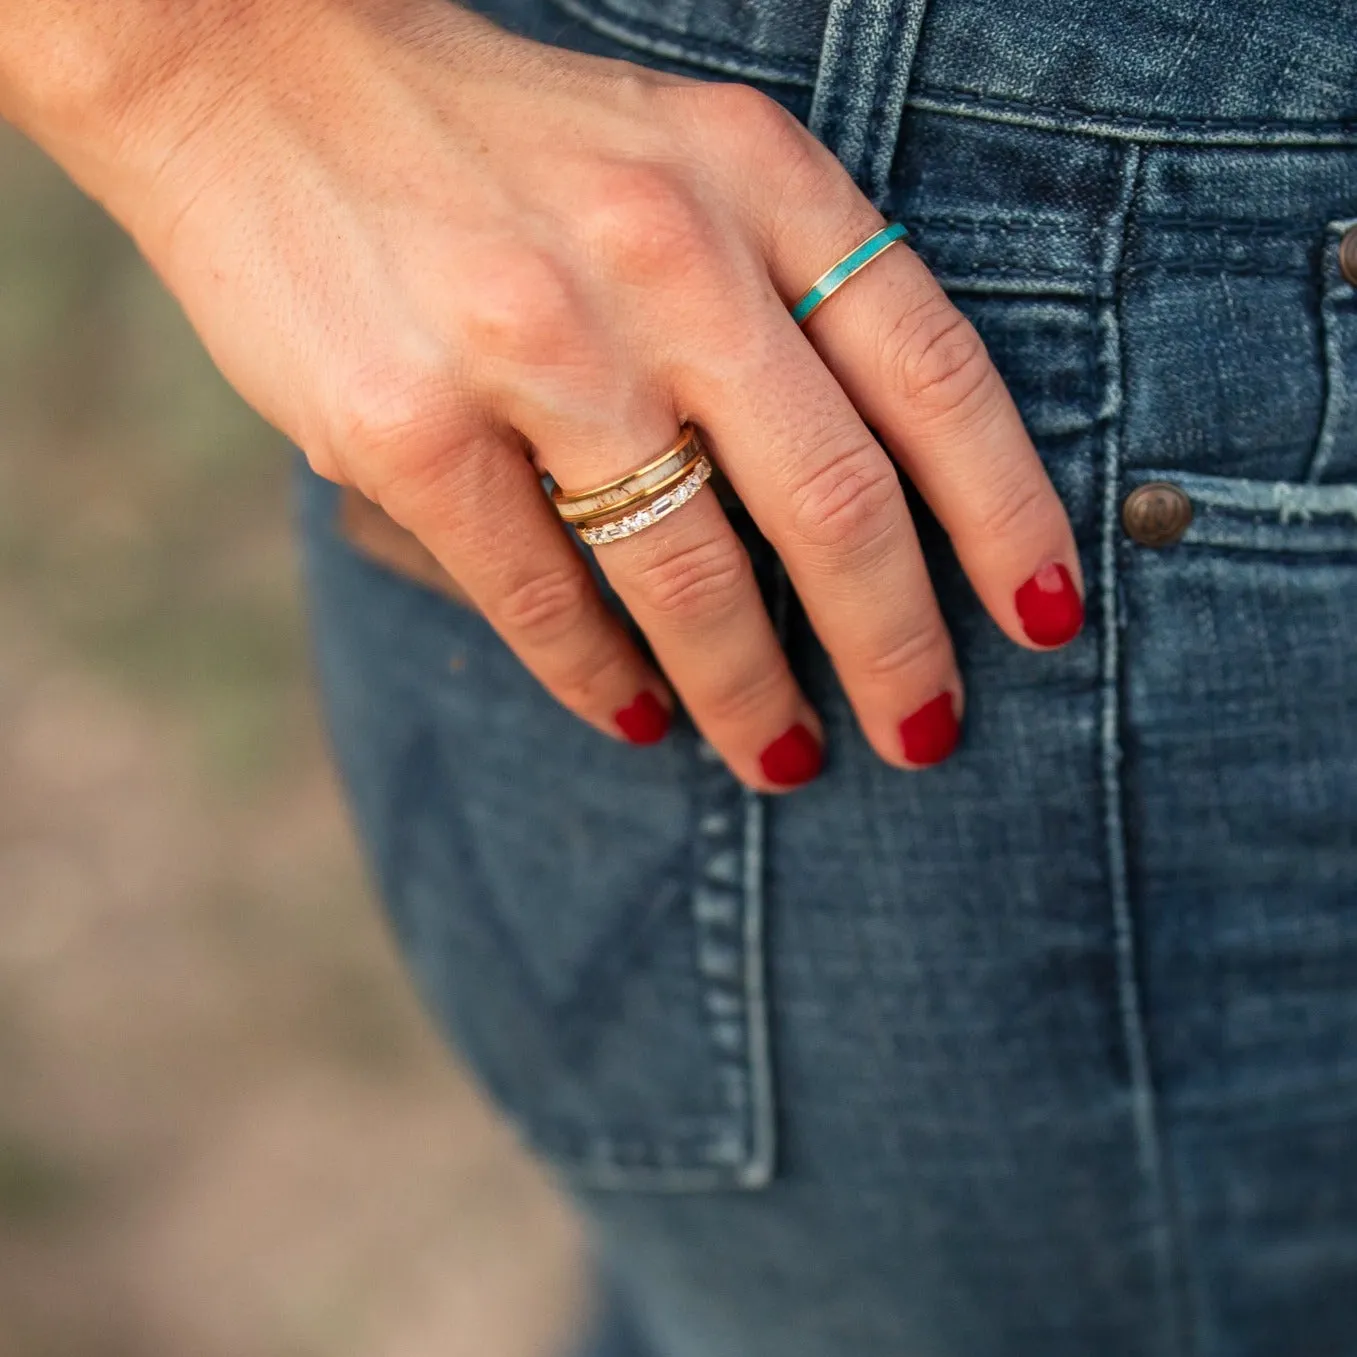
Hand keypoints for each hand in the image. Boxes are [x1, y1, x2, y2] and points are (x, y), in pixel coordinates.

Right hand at [32, 0, 1084, 789]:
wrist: (256, 70)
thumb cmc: (503, 147)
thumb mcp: (678, 160)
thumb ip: (782, 295)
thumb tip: (871, 504)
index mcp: (754, 176)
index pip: (934, 372)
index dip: (1006, 514)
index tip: (1042, 621)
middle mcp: (662, 253)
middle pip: (835, 498)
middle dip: (895, 646)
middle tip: (923, 733)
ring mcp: (530, 343)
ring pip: (690, 575)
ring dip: (749, 693)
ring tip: (780, 755)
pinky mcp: (406, 428)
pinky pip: (542, 598)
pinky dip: (600, 678)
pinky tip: (633, 715)